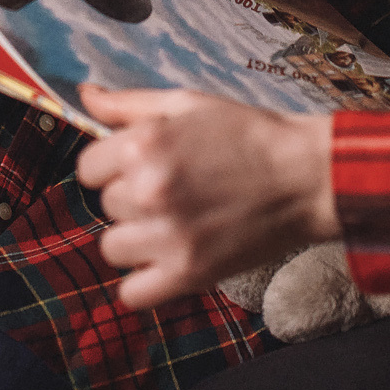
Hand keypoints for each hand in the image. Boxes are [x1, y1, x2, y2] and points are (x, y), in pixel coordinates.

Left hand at [76, 86, 339, 310]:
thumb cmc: (248, 134)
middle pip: (105, 205)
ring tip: (173, 224)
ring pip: (113, 248)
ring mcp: (167, 236)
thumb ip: (127, 104)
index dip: (112, 166)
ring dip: (136, 238)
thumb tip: (84, 95)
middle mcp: (148, 191)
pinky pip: (132, 293)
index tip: (140, 167)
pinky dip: (143, 282)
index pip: (87, 168)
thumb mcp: (187, 103)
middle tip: (174, 190)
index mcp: (144, 145)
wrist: (305, 177)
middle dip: (131, 198)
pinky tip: (166, 261)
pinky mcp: (188, 274)